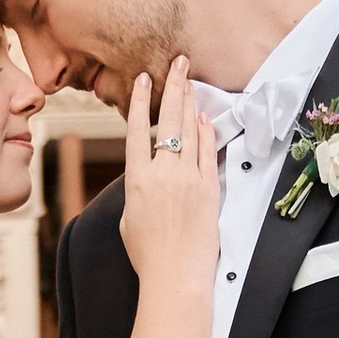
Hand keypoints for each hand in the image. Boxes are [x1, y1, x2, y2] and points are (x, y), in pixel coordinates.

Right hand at [117, 55, 219, 316]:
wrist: (175, 274)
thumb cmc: (148, 254)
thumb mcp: (129, 218)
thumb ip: (138, 190)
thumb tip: (147, 175)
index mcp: (137, 179)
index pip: (138, 130)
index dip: (142, 102)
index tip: (144, 79)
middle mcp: (163, 172)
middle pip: (168, 120)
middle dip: (174, 88)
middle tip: (178, 63)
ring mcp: (188, 178)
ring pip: (190, 131)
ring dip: (190, 103)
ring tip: (190, 80)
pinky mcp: (209, 188)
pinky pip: (208, 152)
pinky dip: (206, 133)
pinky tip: (204, 117)